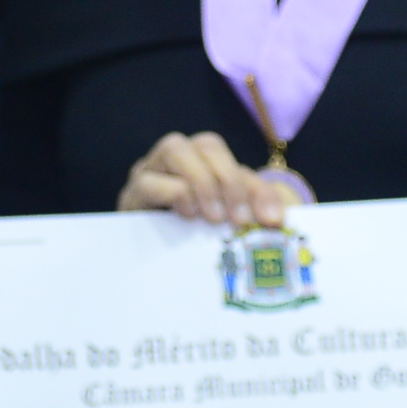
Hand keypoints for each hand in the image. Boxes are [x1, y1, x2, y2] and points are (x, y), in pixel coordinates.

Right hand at [117, 130, 290, 227]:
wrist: (159, 263)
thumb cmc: (199, 233)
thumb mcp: (231, 218)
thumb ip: (255, 210)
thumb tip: (275, 220)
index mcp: (203, 158)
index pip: (230, 156)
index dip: (249, 184)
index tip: (264, 219)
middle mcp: (176, 156)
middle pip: (206, 144)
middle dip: (228, 180)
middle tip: (237, 219)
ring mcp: (150, 170)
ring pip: (175, 149)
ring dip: (201, 182)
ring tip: (212, 217)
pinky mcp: (132, 196)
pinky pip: (148, 181)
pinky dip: (174, 194)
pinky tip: (187, 217)